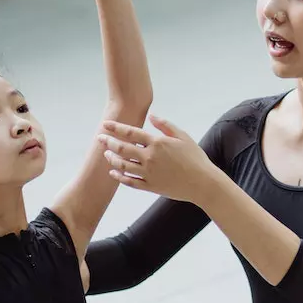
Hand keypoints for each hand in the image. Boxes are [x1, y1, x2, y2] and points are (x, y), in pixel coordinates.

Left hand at [98, 115, 217, 203]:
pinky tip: (113, 173)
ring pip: (123, 165)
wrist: (202, 183)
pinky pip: (130, 182)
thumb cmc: (195, 158)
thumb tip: (151, 116)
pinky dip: (119, 177)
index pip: (131, 133)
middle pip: (122, 148)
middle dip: (108, 142)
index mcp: (157, 143)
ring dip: (112, 159)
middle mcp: (150, 158)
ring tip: (106, 154)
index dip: (115, 127)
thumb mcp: (183, 137)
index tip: (105, 124)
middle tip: (100, 138)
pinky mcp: (150, 186)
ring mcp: (149, 173)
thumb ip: (165, 125)